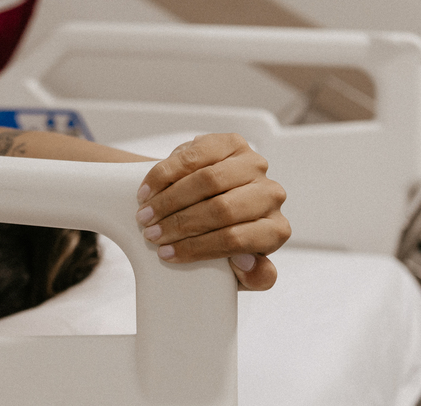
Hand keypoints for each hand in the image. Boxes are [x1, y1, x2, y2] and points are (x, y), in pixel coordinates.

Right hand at [135, 133, 289, 290]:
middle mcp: (271, 195)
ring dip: (169, 199)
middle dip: (179, 223)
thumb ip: (254, 277)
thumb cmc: (224, 238)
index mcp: (275, 230)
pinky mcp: (231, 143)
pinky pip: (194, 156)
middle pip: (222, 209)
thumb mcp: (238, 269)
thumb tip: (247, 265)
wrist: (212, 203)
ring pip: (208, 181)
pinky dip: (165, 174)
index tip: (167, 254)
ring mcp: (253, 165)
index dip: (197, 248)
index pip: (237, 240)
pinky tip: (147, 191)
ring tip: (145, 214)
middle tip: (150, 234)